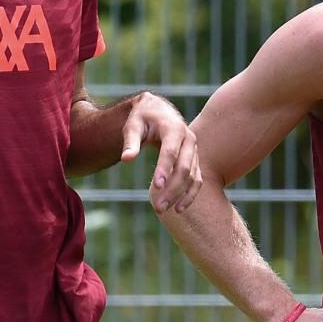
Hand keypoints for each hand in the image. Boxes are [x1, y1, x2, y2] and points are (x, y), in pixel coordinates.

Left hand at [120, 93, 201, 213]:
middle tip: (158, 208)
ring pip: (191, 176)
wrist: (158, 111)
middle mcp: (188, 139)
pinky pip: (197, 180)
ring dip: (179, 195)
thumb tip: (126, 159)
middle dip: (172, 189)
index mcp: (173, 128)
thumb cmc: (142, 118)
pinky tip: (179, 209)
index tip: (156, 187)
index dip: (164, 169)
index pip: (170, 151)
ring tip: (162, 210)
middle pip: (183, 168)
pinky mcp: (194, 160)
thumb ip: (130, 142)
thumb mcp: (132, 126)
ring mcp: (194, 151)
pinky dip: (190, 195)